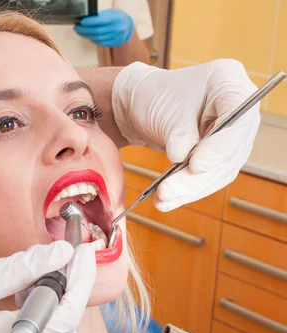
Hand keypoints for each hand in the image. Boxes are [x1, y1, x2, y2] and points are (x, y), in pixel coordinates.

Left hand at [74, 9, 133, 46]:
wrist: (128, 26)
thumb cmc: (116, 18)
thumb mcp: (110, 13)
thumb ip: (99, 17)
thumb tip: (85, 21)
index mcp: (115, 19)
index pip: (100, 21)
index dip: (90, 22)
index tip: (81, 22)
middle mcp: (117, 28)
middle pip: (97, 31)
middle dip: (84, 30)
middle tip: (76, 28)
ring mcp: (116, 37)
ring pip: (97, 38)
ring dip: (86, 35)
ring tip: (80, 32)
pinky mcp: (114, 43)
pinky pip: (100, 43)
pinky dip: (92, 39)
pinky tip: (88, 36)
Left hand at [112, 59, 260, 211]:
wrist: (140, 104)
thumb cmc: (153, 96)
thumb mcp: (163, 110)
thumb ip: (178, 134)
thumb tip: (183, 159)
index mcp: (229, 83)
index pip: (238, 120)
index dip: (220, 147)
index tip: (196, 165)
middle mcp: (239, 109)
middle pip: (230, 151)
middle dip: (197, 177)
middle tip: (168, 190)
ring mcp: (232, 134)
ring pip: (220, 170)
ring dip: (191, 189)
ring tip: (162, 200)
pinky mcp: (219, 154)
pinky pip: (209, 177)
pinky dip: (188, 191)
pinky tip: (166, 201)